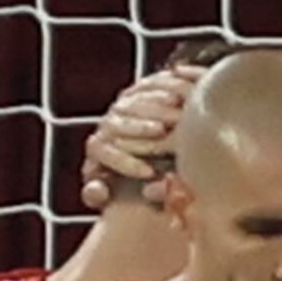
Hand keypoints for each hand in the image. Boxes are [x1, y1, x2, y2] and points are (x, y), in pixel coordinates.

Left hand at [76, 64, 197, 216]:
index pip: (102, 149)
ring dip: (156, 104)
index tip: (148, 173)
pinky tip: (184, 95)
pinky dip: (167, 87)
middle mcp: (108, 124)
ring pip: (135, 99)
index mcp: (98, 150)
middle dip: (139, 126)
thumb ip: (106, 195)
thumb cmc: (141, 190)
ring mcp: (125, 104)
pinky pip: (152, 84)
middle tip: (162, 132)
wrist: (161, 169)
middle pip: (118, 119)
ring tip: (178, 113)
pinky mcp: (145, 90)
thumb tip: (97, 191)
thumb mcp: (122, 197)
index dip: (124, 161)